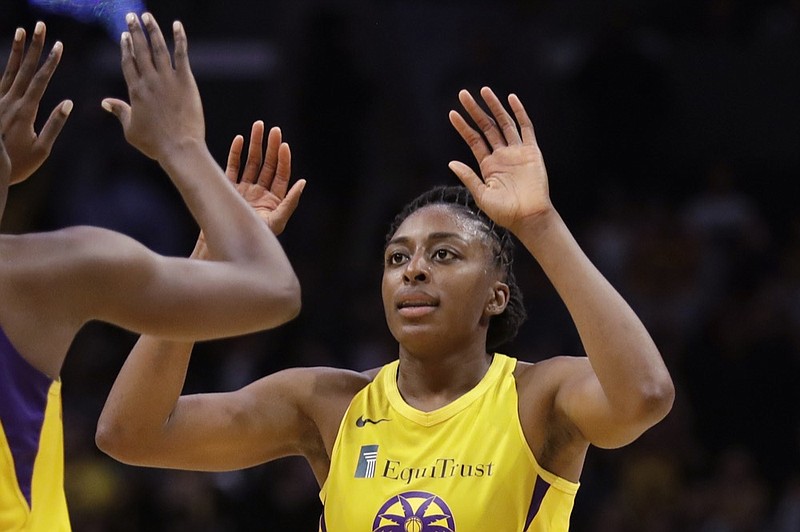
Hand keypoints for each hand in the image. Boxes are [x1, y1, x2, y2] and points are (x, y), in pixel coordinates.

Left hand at [0, 22, 71, 183]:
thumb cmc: (18, 164)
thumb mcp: (41, 149)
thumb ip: (54, 124)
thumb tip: (68, 103)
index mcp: (24, 111)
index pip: (40, 81)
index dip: (50, 62)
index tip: (59, 45)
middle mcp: (9, 101)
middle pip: (24, 68)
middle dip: (34, 46)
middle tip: (40, 26)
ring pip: (9, 70)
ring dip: (18, 51)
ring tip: (22, 32)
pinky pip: (1, 81)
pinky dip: (7, 67)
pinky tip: (12, 60)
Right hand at [101, 13, 203, 161]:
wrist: (179, 148)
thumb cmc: (155, 143)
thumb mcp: (131, 130)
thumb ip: (119, 112)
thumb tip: (104, 102)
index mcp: (135, 91)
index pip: (128, 63)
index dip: (125, 47)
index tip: (124, 35)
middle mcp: (149, 81)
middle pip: (139, 50)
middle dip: (134, 31)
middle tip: (131, 16)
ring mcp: (167, 79)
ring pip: (158, 48)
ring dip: (152, 30)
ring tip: (147, 16)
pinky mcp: (185, 81)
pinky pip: (181, 54)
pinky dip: (179, 38)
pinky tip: (177, 25)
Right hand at [192, 122, 304, 258]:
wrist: (226, 248)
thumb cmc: (255, 240)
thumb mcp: (276, 222)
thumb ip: (290, 203)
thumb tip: (302, 183)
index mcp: (274, 200)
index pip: (281, 174)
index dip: (283, 160)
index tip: (284, 145)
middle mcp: (260, 192)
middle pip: (267, 165)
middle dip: (270, 147)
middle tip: (274, 130)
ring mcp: (244, 189)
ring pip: (251, 162)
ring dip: (255, 145)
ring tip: (258, 126)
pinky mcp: (228, 188)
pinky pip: (232, 167)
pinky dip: (236, 153)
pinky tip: (240, 140)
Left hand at [447, 87, 551, 232]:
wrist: (529, 217)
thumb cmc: (505, 212)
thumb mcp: (481, 195)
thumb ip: (468, 177)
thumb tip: (451, 162)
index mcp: (488, 165)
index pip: (473, 140)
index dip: (463, 126)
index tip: (452, 113)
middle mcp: (501, 155)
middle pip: (486, 127)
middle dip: (475, 110)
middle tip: (463, 94)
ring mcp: (516, 152)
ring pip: (504, 123)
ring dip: (494, 106)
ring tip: (483, 90)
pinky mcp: (531, 151)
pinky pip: (525, 128)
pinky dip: (519, 113)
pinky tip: (511, 99)